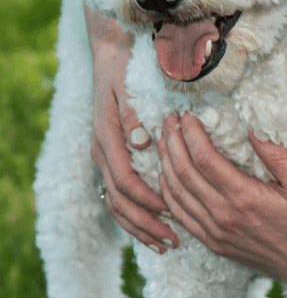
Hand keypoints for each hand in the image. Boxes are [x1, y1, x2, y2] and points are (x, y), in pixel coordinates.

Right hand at [86, 7, 179, 250]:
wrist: (111, 53)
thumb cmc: (126, 67)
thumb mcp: (128, 83)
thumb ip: (133, 113)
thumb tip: (141, 143)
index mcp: (108, 137)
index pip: (126, 181)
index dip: (149, 202)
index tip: (171, 215)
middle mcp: (102, 151)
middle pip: (120, 201)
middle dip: (146, 224)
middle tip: (172, 242)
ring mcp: (105, 156)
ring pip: (117, 203)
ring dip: (140, 226)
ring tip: (165, 244)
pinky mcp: (112, 156)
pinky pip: (119, 194)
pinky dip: (134, 214)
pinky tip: (153, 226)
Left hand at [157, 113, 286, 297]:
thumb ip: (276, 156)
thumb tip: (253, 129)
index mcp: (244, 198)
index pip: (205, 159)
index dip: (191, 134)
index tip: (186, 115)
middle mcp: (223, 216)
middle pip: (184, 174)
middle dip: (172, 143)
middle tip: (168, 120)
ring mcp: (215, 233)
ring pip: (176, 194)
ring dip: (165, 164)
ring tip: (162, 141)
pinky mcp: (214, 243)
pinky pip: (181, 216)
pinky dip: (168, 193)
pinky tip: (166, 177)